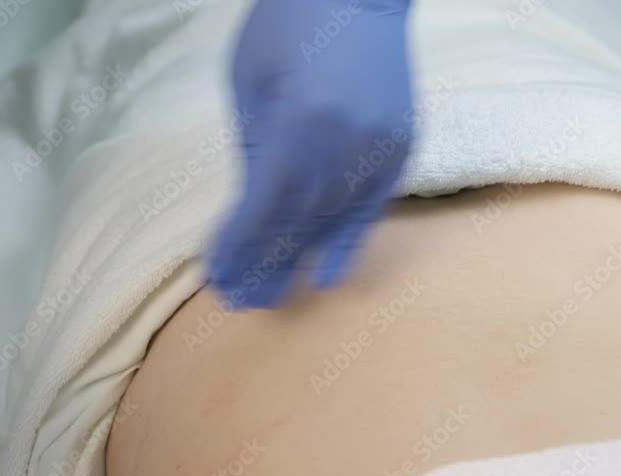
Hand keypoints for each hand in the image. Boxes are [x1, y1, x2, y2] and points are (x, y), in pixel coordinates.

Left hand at [209, 0, 413, 307]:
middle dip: (266, 263)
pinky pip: (371, 206)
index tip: (219, 278)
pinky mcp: (401, 146)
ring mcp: (380, 147)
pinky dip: (349, 241)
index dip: (240, 245)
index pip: (264, 204)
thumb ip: (253, 150)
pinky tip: (329, 274)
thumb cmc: (289, 24)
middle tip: (244, 302)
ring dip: (300, 259)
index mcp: (299, 122)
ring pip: (333, 218)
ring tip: (273, 295)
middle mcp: (346, 143)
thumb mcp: (250, 82)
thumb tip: (250, 213)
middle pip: (299, 220)